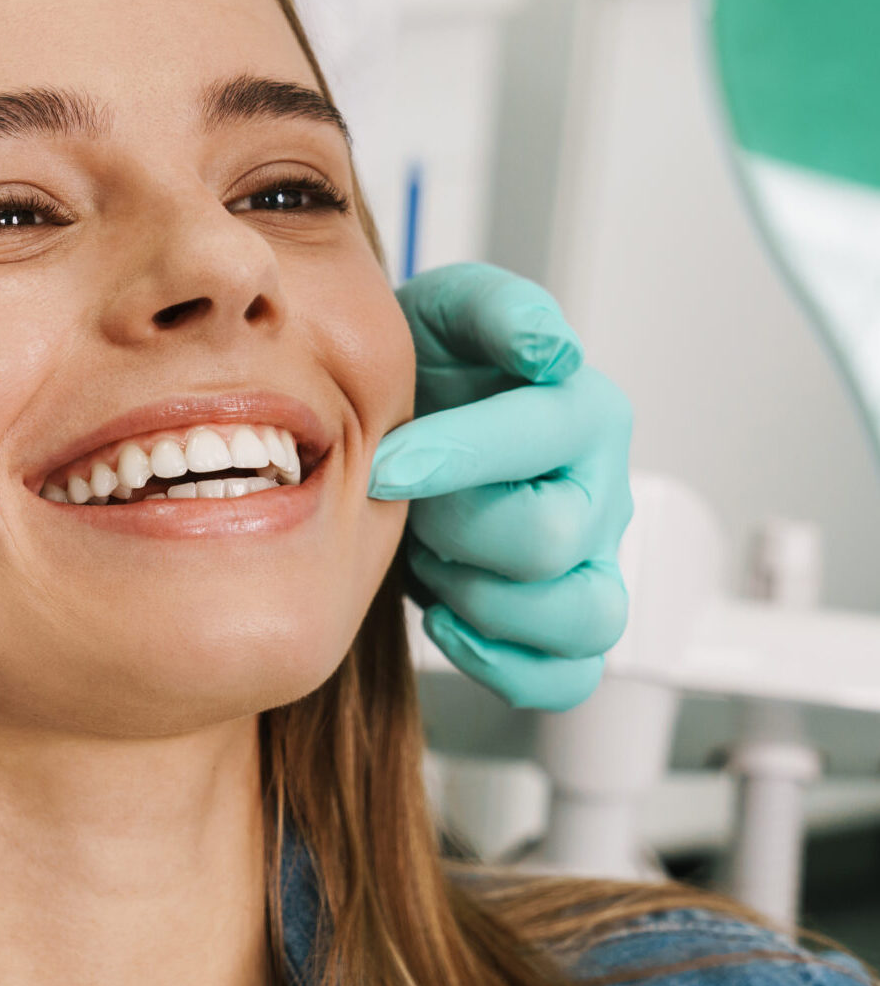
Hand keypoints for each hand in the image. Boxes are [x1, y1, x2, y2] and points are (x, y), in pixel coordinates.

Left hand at [371, 264, 631, 711]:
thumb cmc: (429, 371)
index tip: (383, 464)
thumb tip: (547, 346)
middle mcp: (601, 489)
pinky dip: (505, 663)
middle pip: (551, 540)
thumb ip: (496, 310)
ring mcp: (592, 563)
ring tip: (434, 562)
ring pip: (583, 619)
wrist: (407, 423)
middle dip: (457, 528)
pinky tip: (446, 620)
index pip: (542, 439)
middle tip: (408, 506)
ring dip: (485, 601)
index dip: (454, 456)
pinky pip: (569, 676)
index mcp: (583, 411)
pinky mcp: (566, 618)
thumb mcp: (446, 312)